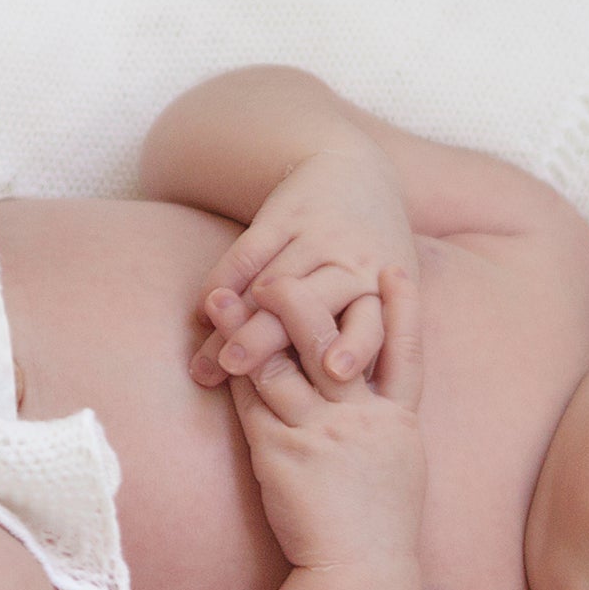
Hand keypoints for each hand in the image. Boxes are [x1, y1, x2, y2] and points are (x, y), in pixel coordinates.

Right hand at [190, 146, 417, 392]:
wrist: (353, 173)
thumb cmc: (368, 255)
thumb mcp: (385, 290)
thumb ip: (371, 339)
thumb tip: (351, 416)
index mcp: (381, 290)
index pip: (369, 324)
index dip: (355, 347)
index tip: (335, 372)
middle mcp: (351, 262)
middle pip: (308, 308)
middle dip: (269, 339)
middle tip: (232, 368)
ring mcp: (316, 236)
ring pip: (270, 285)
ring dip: (233, 323)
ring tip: (206, 362)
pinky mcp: (283, 214)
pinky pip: (249, 250)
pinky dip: (222, 279)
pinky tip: (202, 310)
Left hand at [228, 267, 427, 571]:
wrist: (359, 573)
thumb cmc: (379, 525)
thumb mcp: (400, 466)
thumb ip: (386, 422)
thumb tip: (363, 388)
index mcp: (399, 421)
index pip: (406, 351)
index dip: (401, 307)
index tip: (390, 266)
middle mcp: (362, 419)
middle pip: (333, 342)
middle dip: (303, 302)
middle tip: (278, 277)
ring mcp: (321, 435)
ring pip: (280, 366)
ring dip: (248, 329)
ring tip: (222, 298)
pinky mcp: (281, 455)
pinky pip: (251, 405)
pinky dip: (232, 378)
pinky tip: (212, 353)